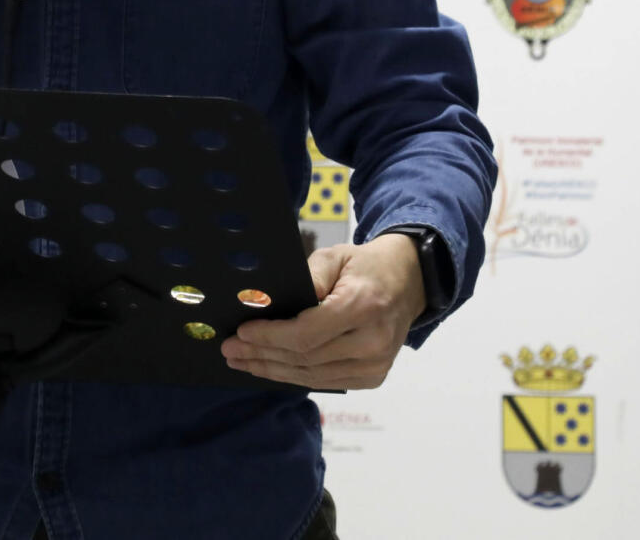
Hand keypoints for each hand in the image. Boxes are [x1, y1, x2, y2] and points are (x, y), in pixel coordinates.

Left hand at [220, 235, 423, 390]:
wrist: (408, 283)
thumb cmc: (365, 266)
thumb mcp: (335, 257)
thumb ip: (307, 278)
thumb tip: (270, 304)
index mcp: (362, 307)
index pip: (306, 334)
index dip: (270, 337)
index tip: (241, 332)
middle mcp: (372, 342)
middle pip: (305, 359)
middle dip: (262, 355)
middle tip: (230, 350)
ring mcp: (375, 365)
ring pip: (312, 376)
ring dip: (273, 370)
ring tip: (243, 361)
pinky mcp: (373, 377)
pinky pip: (325, 382)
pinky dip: (295, 376)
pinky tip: (271, 368)